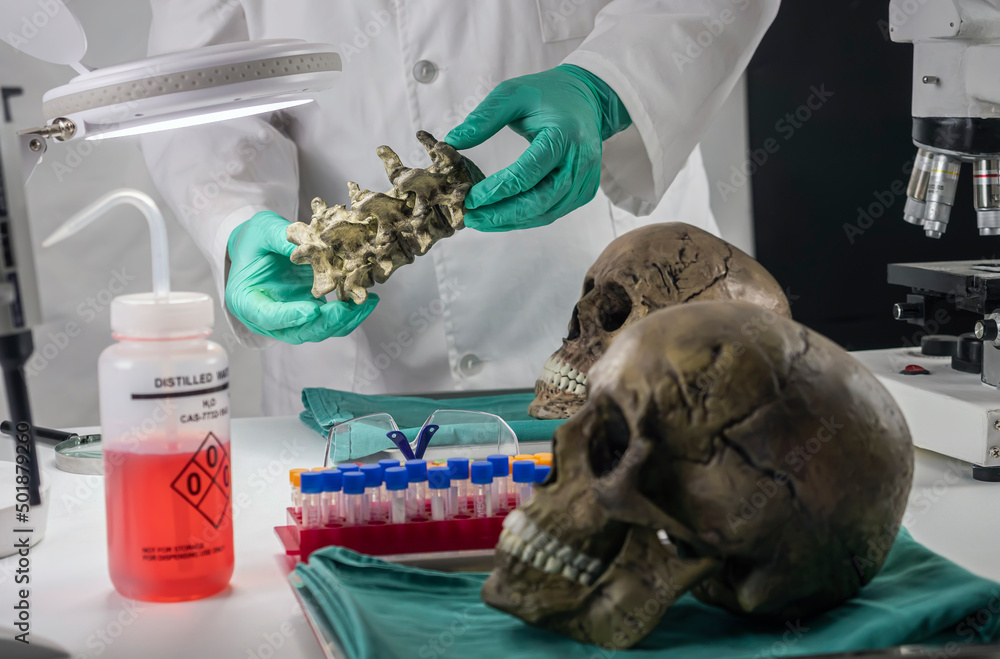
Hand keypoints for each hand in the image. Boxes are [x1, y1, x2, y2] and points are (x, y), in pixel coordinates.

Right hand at [225, 211, 377, 342]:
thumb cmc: (256, 238)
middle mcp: (267, 317)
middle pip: (296, 331)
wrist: (261, 244)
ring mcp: (289, 319)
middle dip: (324, 323)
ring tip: (365, 304)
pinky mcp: (307, 313)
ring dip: (342, 322)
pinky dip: (347, 315)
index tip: (312, 309)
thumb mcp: (263, 229)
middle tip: (347, 309)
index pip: (266, 316)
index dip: (289, 316)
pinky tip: (365, 302)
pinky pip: (328, 322)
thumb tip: (310, 244)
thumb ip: (282, 238)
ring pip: (316, 331)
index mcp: (246, 300)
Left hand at [445, 65, 630, 231]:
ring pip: (546, 213)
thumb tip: (452, 141)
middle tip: (472, 219)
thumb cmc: (548, 94)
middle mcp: (580, 162)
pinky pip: (552, 212)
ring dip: (511, 221)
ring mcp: (585, 180)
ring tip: (481, 220)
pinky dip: (526, 218)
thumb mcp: (513, 94)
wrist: (587, 99)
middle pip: (539, 201)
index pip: (528, 173)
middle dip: (502, 215)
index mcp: (564, 136)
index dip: (498, 190)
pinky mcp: (584, 191)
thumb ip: (484, 118)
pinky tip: (503, 216)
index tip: (470, 199)